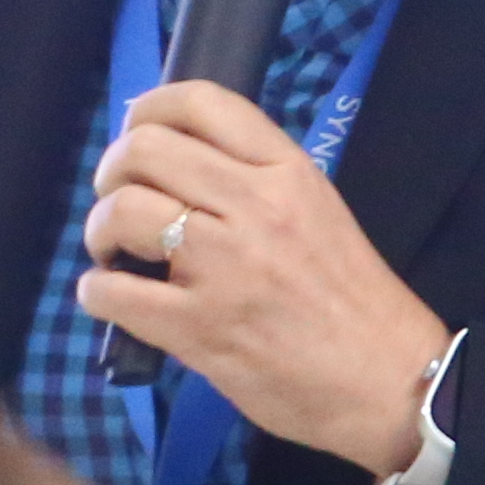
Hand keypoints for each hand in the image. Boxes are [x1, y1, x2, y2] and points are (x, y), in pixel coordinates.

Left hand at [78, 81, 447, 475]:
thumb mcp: (318, 210)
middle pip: (144, 149)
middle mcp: (253, 207)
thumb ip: (255, 181)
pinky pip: (113, 292)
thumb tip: (177, 162)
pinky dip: (97, 292)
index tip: (135, 133)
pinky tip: (111, 296)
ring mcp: (223, 268)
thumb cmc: (351, 298)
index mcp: (286, 172)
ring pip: (121, 211)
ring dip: (99, 230)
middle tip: (118, 200)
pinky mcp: (199, 328)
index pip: (201, 103)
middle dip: (112, 171)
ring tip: (114, 251)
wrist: (388, 381)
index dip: (148, 109)